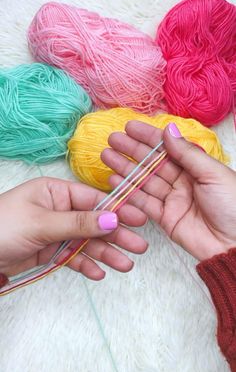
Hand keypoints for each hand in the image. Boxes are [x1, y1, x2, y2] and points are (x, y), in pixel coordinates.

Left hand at [0, 177, 147, 281]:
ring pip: (86, 243)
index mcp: (56, 193)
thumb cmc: (4, 226)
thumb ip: (79, 223)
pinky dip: (85, 265)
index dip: (117, 210)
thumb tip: (113, 219)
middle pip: (94, 223)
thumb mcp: (43, 222)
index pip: (93, 200)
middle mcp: (59, 210)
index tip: (139, 220)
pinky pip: (72, 257)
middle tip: (139, 247)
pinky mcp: (49, 251)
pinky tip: (99, 273)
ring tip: (126, 266)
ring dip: (105, 254)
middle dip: (116, 235)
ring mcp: (55, 231)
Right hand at [101, 121, 235, 260]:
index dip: (148, 137)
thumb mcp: (213, 174)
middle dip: (132, 150)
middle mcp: (182, 181)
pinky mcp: (165, 218)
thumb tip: (168, 130)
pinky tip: (115, 180)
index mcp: (196, 167)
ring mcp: (172, 200)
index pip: (168, 147)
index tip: (130, 127)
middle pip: (152, 163)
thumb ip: (187, 154)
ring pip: (144, 181)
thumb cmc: (234, 205)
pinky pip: (144, 203)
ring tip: (107, 156)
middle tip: (112, 139)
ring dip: (125, 168)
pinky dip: (129, 192)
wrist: (235, 244)